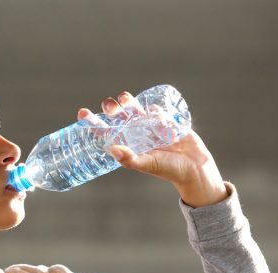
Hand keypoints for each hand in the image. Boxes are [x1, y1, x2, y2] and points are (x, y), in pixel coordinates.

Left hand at [77, 91, 227, 207]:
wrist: (195, 169)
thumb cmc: (170, 170)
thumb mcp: (148, 164)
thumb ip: (131, 159)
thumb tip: (112, 149)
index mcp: (129, 146)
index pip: (106, 133)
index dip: (93, 123)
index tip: (82, 113)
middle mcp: (137, 136)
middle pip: (119, 119)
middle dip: (112, 110)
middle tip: (110, 105)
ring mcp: (151, 129)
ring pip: (135, 112)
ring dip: (129, 103)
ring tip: (124, 97)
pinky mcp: (166, 123)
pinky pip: (156, 111)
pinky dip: (153, 108)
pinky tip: (152, 109)